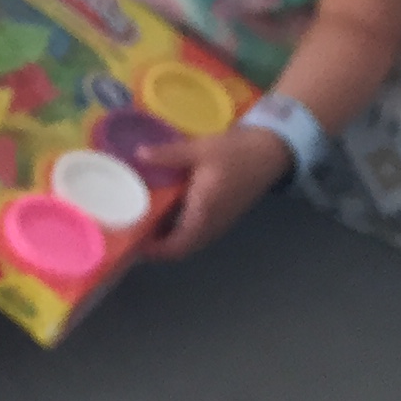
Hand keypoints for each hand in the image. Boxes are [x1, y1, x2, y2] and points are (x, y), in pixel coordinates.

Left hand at [142, 123, 293, 258]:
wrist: (269, 153)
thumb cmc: (235, 152)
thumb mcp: (198, 149)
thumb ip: (168, 154)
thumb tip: (139, 155)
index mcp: (203, 214)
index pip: (176, 247)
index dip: (153, 251)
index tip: (131, 243)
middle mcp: (211, 225)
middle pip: (181, 248)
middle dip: (156, 246)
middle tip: (131, 230)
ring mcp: (219, 222)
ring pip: (189, 240)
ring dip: (167, 237)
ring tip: (142, 220)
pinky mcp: (223, 215)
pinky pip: (197, 230)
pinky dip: (178, 227)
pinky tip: (164, 209)